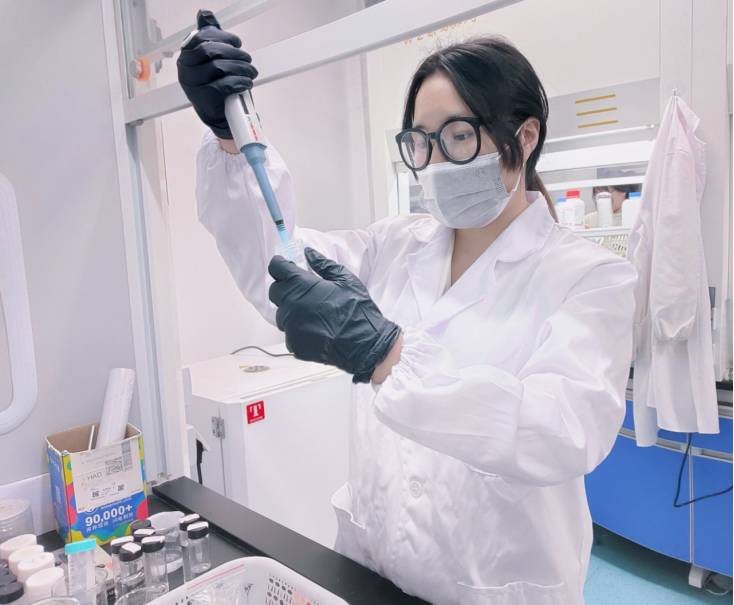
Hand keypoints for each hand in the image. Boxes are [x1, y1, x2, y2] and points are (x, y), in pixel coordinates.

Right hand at [177, 10, 257, 138]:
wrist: (222, 118)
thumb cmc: (219, 88)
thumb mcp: (215, 61)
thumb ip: (210, 38)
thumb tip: (204, 14)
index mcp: (186, 58)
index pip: (201, 38)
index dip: (222, 38)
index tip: (236, 43)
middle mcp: (185, 71)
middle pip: (211, 51)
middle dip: (235, 53)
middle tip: (247, 59)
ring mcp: (192, 86)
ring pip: (220, 67)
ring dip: (242, 69)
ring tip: (250, 73)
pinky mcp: (203, 99)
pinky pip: (224, 84)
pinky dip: (239, 82)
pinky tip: (245, 84)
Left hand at [268, 248, 401, 382]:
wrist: (364, 343)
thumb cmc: (356, 309)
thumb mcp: (345, 279)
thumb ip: (322, 264)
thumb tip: (308, 252)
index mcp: (301, 285)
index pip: (276, 268)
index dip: (281, 266)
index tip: (287, 268)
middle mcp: (290, 304)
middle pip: (275, 291)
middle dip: (285, 289)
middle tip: (304, 293)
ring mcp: (290, 326)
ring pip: (281, 314)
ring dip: (292, 311)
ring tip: (314, 314)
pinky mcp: (293, 344)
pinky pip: (289, 333)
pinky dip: (299, 331)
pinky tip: (317, 330)